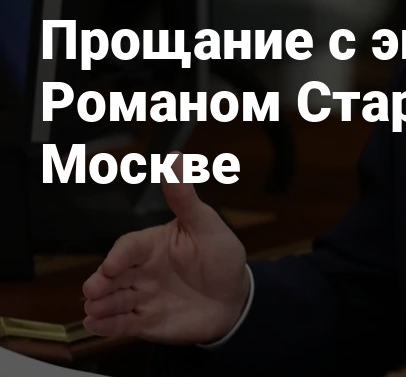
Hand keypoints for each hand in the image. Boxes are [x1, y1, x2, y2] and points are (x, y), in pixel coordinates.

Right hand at [81, 154, 249, 344]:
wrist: (235, 298)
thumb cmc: (220, 256)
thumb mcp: (207, 225)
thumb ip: (185, 198)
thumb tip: (176, 158)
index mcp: (153, 245)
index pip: (130, 247)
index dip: (120, 256)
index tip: (112, 265)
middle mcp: (142, 270)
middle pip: (114, 275)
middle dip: (101, 282)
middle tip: (92, 289)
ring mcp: (142, 295)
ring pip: (114, 299)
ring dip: (101, 304)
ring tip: (93, 308)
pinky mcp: (145, 320)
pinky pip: (122, 323)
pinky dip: (108, 325)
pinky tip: (96, 325)